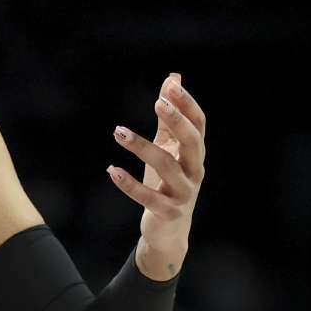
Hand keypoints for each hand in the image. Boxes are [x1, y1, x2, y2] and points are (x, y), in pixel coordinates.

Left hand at [107, 73, 206, 259]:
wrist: (169, 230)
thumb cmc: (166, 183)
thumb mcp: (168, 148)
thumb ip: (169, 117)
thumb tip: (173, 79)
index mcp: (195, 154)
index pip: (199, 125)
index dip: (187, 105)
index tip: (170, 86)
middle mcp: (194, 171)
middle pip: (192, 142)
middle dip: (177, 121)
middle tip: (158, 102)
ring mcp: (183, 193)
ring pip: (167, 167)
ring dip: (142, 147)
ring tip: (118, 131)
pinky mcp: (167, 211)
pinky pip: (147, 196)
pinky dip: (128, 183)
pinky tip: (111, 170)